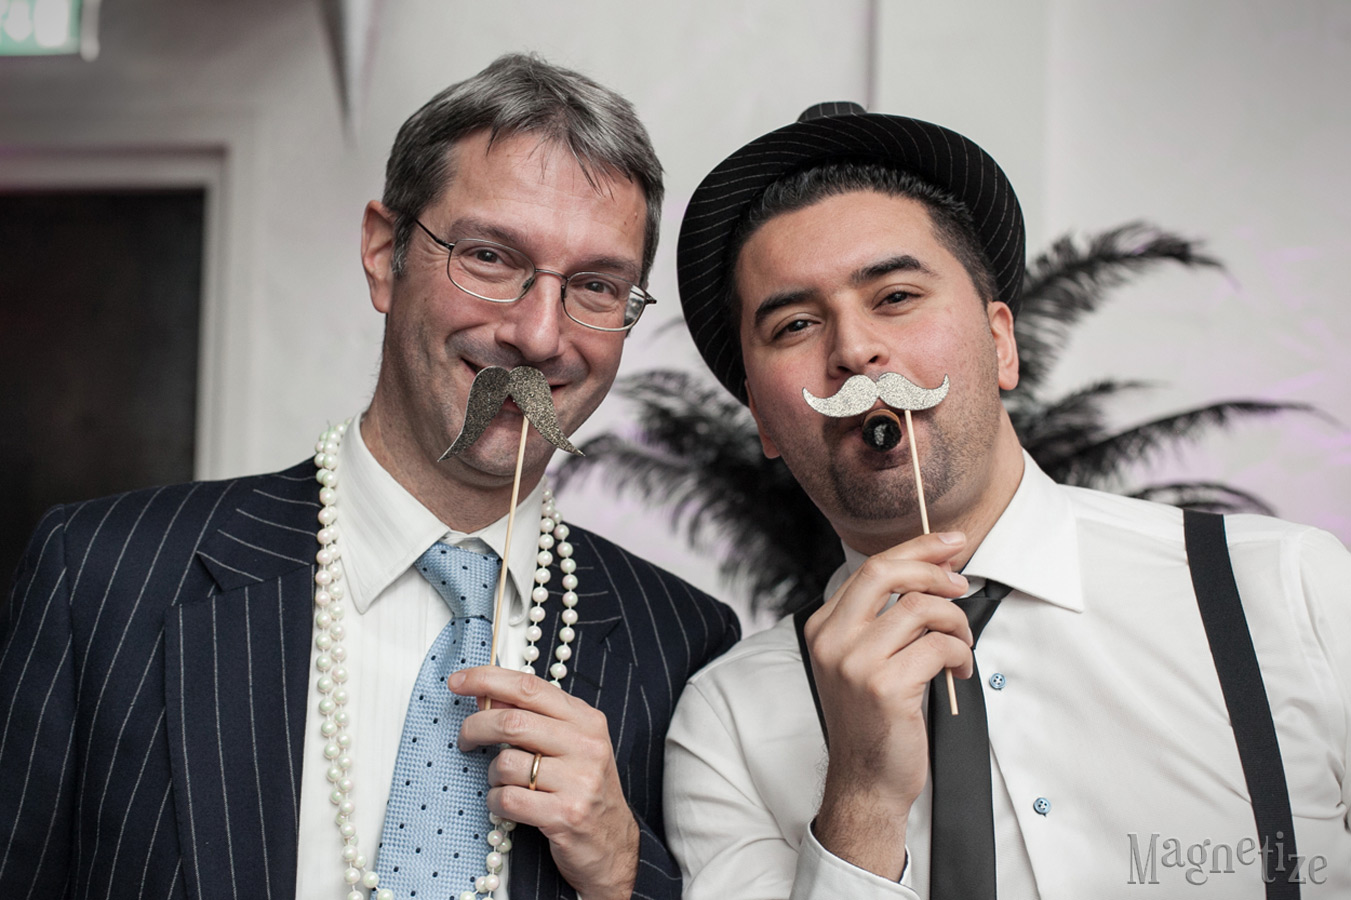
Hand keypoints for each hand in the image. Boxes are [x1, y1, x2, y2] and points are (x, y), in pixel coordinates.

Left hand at [449, 666, 638, 899]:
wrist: (613, 844)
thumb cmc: (583, 788)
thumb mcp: (567, 744)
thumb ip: (532, 717)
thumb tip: (488, 695)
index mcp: (586, 719)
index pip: (529, 687)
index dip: (488, 679)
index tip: (458, 681)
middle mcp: (586, 744)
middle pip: (512, 722)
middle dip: (476, 728)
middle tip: (465, 739)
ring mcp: (579, 780)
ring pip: (506, 763)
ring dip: (492, 776)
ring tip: (506, 784)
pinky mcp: (566, 814)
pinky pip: (508, 799)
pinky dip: (496, 802)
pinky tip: (508, 805)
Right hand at [805, 531, 972, 878]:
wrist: (866, 780)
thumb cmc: (873, 720)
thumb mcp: (862, 661)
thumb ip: (882, 619)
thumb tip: (932, 572)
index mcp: (824, 627)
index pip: (870, 568)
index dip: (917, 549)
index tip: (950, 542)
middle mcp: (832, 640)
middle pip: (886, 572)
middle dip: (933, 570)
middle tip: (961, 584)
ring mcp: (855, 663)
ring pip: (920, 608)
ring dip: (955, 621)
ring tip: (962, 643)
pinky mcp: (885, 686)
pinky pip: (938, 646)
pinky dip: (960, 654)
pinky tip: (958, 672)